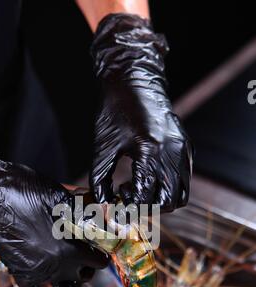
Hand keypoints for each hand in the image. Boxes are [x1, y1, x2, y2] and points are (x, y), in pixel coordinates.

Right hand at [0, 152, 108, 286]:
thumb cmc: (22, 191)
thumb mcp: (60, 197)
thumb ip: (84, 211)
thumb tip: (103, 213)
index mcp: (67, 249)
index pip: (97, 262)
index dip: (102, 253)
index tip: (100, 246)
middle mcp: (52, 267)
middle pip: (82, 278)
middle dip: (88, 266)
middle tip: (87, 252)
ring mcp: (33, 272)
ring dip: (68, 283)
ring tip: (70, 268)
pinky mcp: (17, 271)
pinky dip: (42, 284)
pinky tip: (47, 270)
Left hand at [90, 13, 192, 209]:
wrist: (133, 79)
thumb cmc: (114, 111)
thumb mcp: (102, 147)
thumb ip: (100, 179)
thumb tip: (103, 202)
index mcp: (149, 151)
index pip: (146, 196)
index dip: (131, 205)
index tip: (120, 199)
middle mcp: (171, 152)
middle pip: (168, 201)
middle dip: (149, 207)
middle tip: (131, 196)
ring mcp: (182, 150)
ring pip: (182, 194)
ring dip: (162, 200)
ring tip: (142, 188)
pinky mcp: (186, 147)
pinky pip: (185, 179)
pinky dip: (171, 187)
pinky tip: (151, 176)